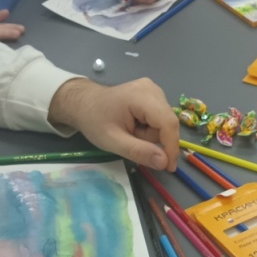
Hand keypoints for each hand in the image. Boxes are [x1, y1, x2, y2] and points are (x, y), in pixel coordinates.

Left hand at [47, 78, 178, 170]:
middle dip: (152, 138)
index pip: (168, 123)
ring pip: (164, 122)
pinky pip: (160, 118)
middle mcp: (152, 89)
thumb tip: (163, 162)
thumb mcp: (113, 141)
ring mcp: (154, 89)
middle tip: (130, 139)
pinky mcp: (153, 94)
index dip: (172, 147)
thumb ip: (138, 152)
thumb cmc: (95, 121)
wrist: (84, 104)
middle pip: (167, 123)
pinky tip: (134, 124)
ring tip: (130, 130)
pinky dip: (149, 127)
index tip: (168, 167)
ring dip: (149, 133)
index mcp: (142, 96)